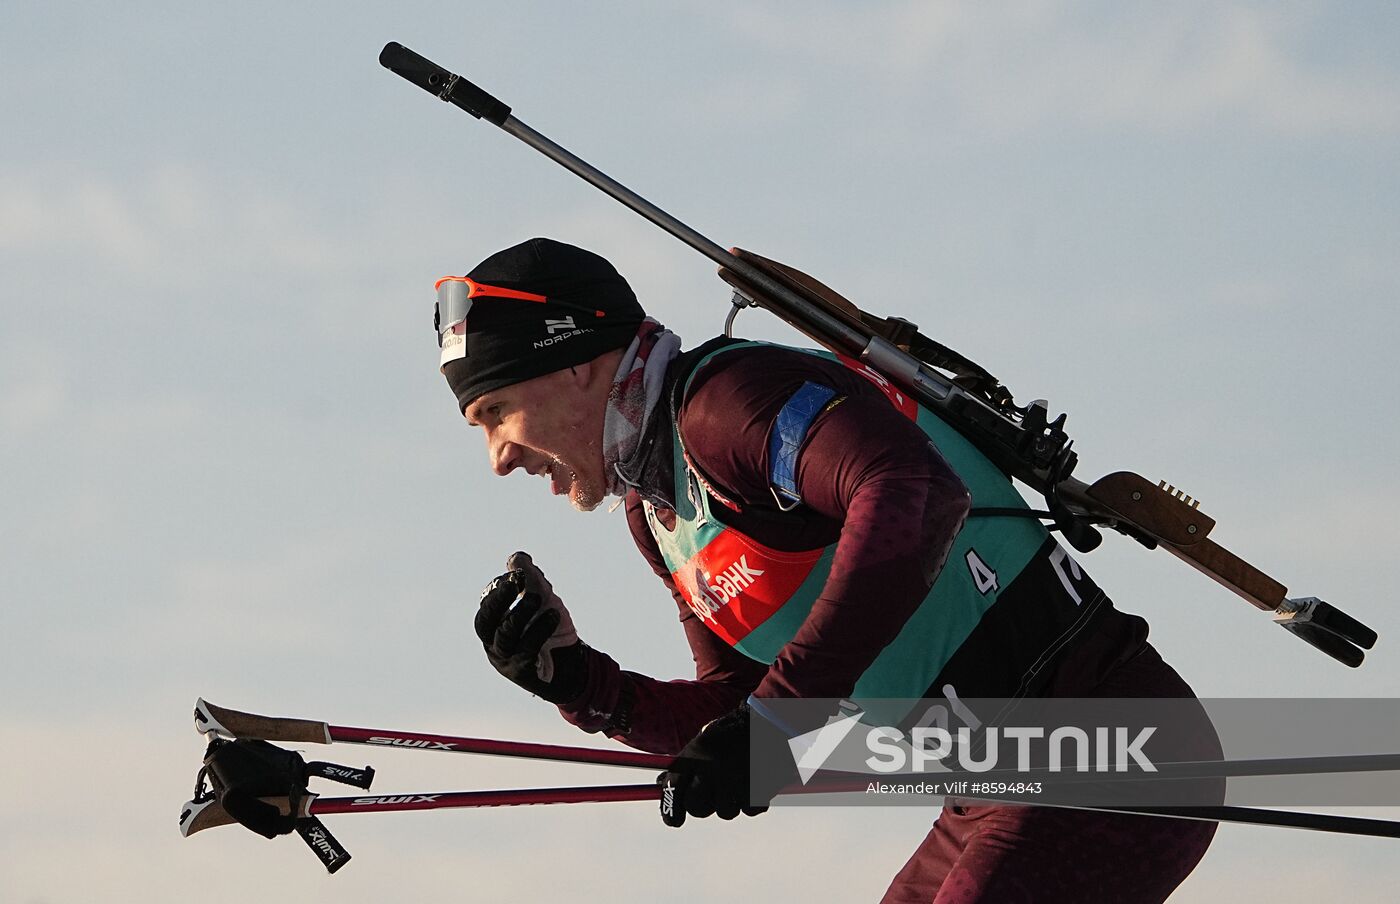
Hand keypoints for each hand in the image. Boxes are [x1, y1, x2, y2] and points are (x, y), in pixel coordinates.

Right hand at [475, 551, 587, 704]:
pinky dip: (540, 629)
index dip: (499, 589)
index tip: (516, 574)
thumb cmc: (551, 630)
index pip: (487, 606)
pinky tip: (554, 615)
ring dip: (522, 613)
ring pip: (506, 635)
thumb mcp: (542, 599)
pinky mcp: (524, 672)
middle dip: (499, 599)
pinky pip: (527, 649)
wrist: (572, 665)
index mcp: (493, 627)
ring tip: (537, 597)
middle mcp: (494, 644)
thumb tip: (517, 557)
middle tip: (514, 580)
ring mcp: (507, 660)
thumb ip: (530, 577)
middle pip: (485, 622)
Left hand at [657, 704, 791, 826]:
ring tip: (738, 780)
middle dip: (703, 805)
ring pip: (725, 812)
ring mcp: (736, 778)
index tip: (674, 821)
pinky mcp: (759, 787)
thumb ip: (685, 763)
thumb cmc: (733, 732)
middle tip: (713, 795)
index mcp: (697, 752)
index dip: (670, 809)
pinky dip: (752, 801)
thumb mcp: (704, 740)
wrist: (773, 720)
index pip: (674, 788)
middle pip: (698, 807)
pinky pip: (750, 810)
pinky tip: (754, 782)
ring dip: (731, 802)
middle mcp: (714, 766)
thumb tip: (661, 784)